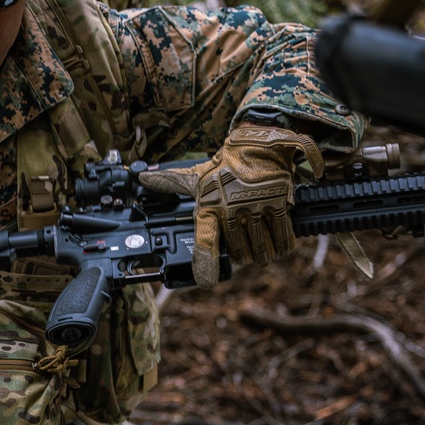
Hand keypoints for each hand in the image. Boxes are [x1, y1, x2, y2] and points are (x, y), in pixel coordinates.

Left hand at [138, 123, 324, 287]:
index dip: (205, 265)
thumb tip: (142, 179)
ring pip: (260, 248)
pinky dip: (281, 246)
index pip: (205, 242)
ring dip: (262, 254)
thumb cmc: (225, 165)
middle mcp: (230, 210)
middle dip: (242, 256)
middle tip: (244, 250)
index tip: (207, 281)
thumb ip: (170, 183)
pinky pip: (280, 237)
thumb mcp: (196, 176)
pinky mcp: (276, 204)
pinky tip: (279, 246)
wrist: (257, 143)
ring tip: (262, 251)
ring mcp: (254, 208)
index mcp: (209, 207)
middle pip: (238, 253)